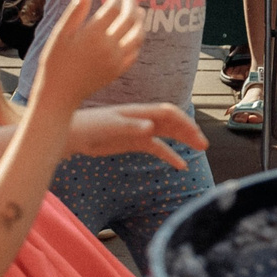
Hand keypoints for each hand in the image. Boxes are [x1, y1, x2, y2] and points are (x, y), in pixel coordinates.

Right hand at [29, 0, 146, 113]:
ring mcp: (116, 61)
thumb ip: (74, 13)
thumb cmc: (55, 62)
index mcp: (93, 35)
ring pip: (138, 36)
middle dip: (131, 3)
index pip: (114, 8)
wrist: (59, 94)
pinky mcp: (118, 72)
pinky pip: (135, 52)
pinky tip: (134, 33)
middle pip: (130, 19)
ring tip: (137, 11)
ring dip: (140, 21)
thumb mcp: (59, 35)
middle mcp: (109, 47)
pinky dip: (138, 39)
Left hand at [66, 102, 205, 171]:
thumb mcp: (111, 126)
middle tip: (203, 145)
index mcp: (140, 112)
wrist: (73, 134)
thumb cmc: (90, 126)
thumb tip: (151, 127)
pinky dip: (169, 155)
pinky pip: (157, 148)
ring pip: (168, 134)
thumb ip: (131, 127)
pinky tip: (180, 165)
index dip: (184, 122)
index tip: (196, 134)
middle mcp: (143, 119)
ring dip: (184, 140)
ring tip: (200, 150)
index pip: (168, 113)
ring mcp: (140, 131)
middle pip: (172, 123)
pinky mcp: (134, 142)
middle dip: (189, 131)